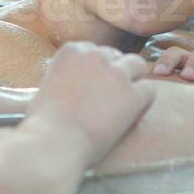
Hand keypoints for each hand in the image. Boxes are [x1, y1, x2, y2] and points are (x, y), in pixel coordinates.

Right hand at [29, 43, 155, 166]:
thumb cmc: (44, 123)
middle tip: (109, 96)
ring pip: (138, 65)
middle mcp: (96, 56)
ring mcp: (117, 74)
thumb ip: (61, 76)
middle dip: (114, 72)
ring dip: (133, 80)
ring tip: (125, 102)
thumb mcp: (46, 86)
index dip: (96, 69)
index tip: (92, 85)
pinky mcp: (133, 95)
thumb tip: (63, 83)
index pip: (94, 50)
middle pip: (116, 56)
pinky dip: (142, 102)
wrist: (55, 142)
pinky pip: (149, 90)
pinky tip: (131, 116)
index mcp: (73, 50)